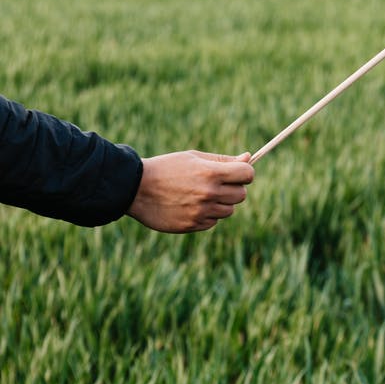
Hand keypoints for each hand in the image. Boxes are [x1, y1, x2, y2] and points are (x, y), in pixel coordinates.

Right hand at [127, 150, 254, 232]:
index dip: (244, 172)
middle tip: (216, 184)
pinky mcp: (192, 225)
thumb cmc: (167, 168)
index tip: (236, 172)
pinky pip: (213, 222)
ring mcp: (201, 211)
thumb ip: (223, 160)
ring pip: (229, 210)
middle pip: (241, 194)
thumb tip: (249, 158)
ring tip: (200, 195)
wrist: (135, 188)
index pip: (248, 174)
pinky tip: (190, 206)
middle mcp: (209, 193)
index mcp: (211, 173)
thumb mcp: (194, 158)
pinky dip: (207, 215)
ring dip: (220, 203)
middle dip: (233, 188)